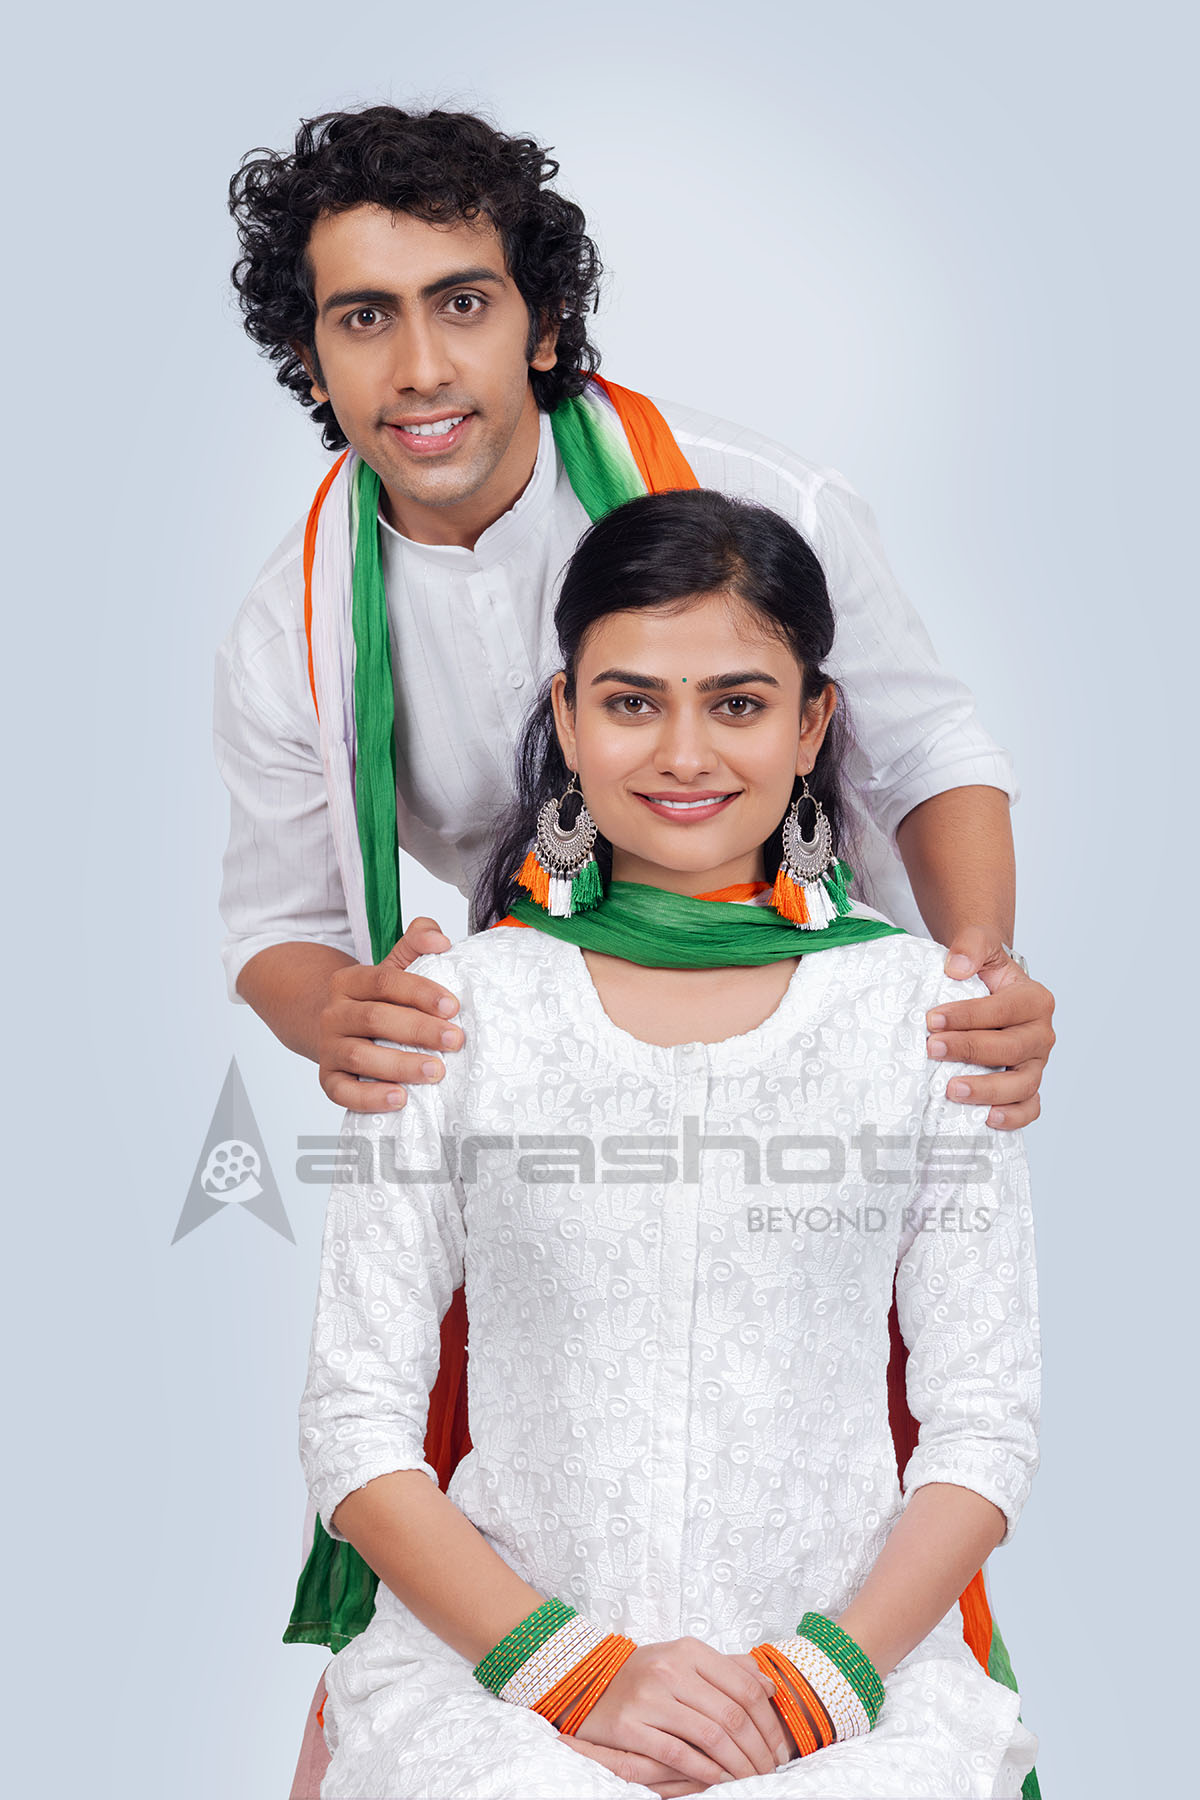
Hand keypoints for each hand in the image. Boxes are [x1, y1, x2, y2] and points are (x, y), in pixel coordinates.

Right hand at [316, 918, 463, 1112]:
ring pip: (359, 1056)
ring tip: (436, 1072)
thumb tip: (439, 939)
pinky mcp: (328, 1079)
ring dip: (400, 1066)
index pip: (384, 981)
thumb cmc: (376, 1002)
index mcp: (349, 981)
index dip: (420, 992)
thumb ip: (416, 944)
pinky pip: (343, 1092)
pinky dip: (370, 1098)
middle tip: (455, 1040)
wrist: (335, 1031)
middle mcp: (334, 1014)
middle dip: (418, 1030)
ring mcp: (328, 1048)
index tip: (453, 1007)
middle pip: (374, 1018)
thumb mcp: (393, 970)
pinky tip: (400, 1099)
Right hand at [556, 1639, 788, 1794]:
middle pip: (732, 1714)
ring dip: (738, 1765)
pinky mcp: (629, 1724)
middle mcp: (669, 1668)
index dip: (768, 1722)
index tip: (779, 1748)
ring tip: (751, 1780)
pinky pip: (677, 1753)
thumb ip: (728, 1669)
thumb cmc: (647, 1676)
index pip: (744, 1686)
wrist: (591, 1684)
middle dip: (758, 1750)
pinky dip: (705, 1770)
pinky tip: (720, 1780)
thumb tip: (768, 1685)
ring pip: (710, 1735)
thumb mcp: (686, 1661)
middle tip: (771, 1771)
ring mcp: (648, 1696)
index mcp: (688, 1650)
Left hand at [926, 925, 1055, 1129]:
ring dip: (988, 1090)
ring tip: (951, 1090)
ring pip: (1023, 1085)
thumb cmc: (983, 971)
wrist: (988, 988)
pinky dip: (1014, 1117)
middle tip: (933, 1049)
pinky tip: (986, 1119)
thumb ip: (971, 946)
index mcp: (1034, 1000)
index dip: (968, 1016)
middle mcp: (1041, 1034)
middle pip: (1012, 1048)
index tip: (932, 1019)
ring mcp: (1036, 1064)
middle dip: (970, 1050)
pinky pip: (1030, 1108)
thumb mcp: (978, 945)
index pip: (1004, 1010)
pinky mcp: (1028, 1087)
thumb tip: (957, 967)